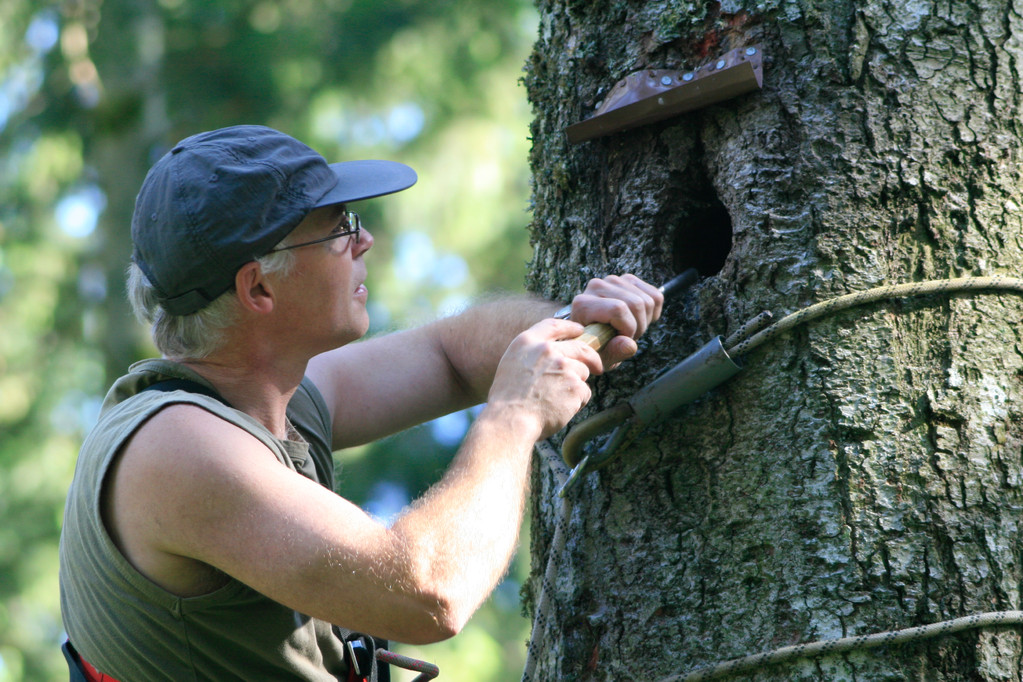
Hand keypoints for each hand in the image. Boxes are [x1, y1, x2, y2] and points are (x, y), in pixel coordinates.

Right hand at [486, 318, 601, 439]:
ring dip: (576, 385)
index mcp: (527, 342)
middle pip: (580, 347)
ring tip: (557, 400)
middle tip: (596, 366)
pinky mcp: (575, 386)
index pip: (554, 325)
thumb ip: (531, 354)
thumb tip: (552, 354)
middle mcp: (547, 350)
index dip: (570, 327)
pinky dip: (577, 402)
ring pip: (582, 372)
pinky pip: (584, 392)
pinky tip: (561, 409)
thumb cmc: (507, 400)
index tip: (580, 331)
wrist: (510, 421)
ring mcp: (563, 367)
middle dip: (591, 357)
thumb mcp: (511, 365)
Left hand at [563, 274, 663, 368]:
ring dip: (646, 321)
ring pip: (647, 300)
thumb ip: (614, 353)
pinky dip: (653, 312)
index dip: (628, 329)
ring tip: (629, 329)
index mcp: (583, 304)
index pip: (618, 309)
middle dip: (638, 327)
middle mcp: (596, 286)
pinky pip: (655, 296)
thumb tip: (629, 344)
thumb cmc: (596, 348)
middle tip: (627, 337)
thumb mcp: (602, 358)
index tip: (621, 340)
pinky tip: (638, 319)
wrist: (595, 336)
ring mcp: (613, 280)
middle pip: (636, 304)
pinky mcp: (628, 280)